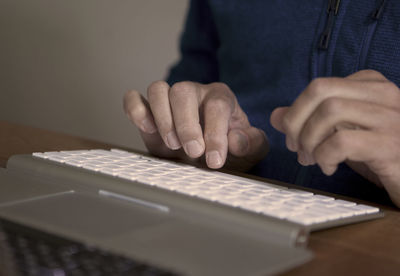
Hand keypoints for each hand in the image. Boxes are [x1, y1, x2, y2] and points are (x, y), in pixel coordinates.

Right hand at [123, 81, 268, 170]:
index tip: (214, 160)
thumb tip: (237, 140)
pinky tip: (146, 128)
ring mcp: (169, 100)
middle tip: (193, 153)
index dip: (215, 133)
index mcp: (220, 97)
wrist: (207, 157)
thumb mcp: (250, 151)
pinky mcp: (148, 111)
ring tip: (172, 145)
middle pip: (183, 91)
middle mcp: (194, 93)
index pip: (217, 106)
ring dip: (162, 118)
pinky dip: (135, 109)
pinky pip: (134, 98)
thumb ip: (252, 144)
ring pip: (158, 89)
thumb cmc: (229, 151)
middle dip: (187, 125)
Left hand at [270, 70, 399, 206]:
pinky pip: (342, 141)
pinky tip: (330, 168)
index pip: (318, 87)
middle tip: (296, 149)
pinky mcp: (392, 146)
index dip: (296, 112)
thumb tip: (276, 115)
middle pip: (320, 90)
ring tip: (313, 160)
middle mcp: (384, 94)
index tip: (293, 138)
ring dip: (309, 140)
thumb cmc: (379, 155)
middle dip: (297, 121)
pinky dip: (325, 156)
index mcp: (372, 86)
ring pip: (329, 111)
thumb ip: (310, 121)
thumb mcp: (341, 134)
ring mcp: (392, 118)